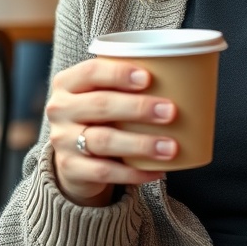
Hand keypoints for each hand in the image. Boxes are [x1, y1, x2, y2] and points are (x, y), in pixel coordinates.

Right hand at [45, 58, 177, 206]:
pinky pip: (105, 172)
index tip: (149, 78)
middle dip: (138, 108)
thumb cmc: (101, 116)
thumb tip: (186, 80)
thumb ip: (129, 86)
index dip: (119, 73)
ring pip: (103, 141)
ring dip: (141, 144)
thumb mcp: (105, 95)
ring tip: (171, 147)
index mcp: (68, 83)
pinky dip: (135, 173)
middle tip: (171, 112)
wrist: (74, 157)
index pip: (91, 72)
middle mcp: (60, 109)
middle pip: (100, 105)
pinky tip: (158, 171)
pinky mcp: (70, 169)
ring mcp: (62, 141)